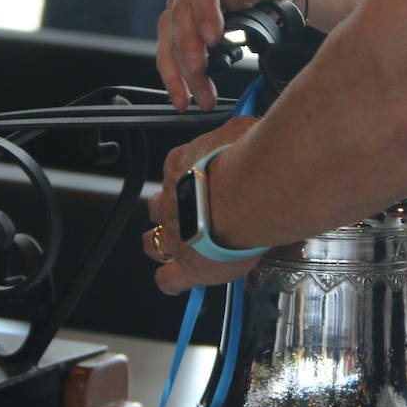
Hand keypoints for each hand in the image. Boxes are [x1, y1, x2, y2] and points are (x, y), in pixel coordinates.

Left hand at [142, 116, 262, 293]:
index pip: (177, 168)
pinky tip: (180, 281)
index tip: (203, 179)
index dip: (187, 177)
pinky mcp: (189, 265)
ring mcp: (177, 233)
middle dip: (170, 211)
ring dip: (163, 245)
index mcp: (185, 163)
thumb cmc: (253, 160)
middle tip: (191, 215)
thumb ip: (243, 134)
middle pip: (158, 206)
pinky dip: (173, 280)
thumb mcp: (246, 131)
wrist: (253, 193)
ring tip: (182, 248)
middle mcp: (175, 198)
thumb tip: (252, 126)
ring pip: (152, 242)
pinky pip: (169, 279)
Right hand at [157, 0, 293, 111]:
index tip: (213, 37)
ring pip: (170, 37)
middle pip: (181, 15)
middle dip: (188, 48)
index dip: (205, 11)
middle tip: (200, 73)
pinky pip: (168, 51)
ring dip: (179, 71)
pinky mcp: (177, 26)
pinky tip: (182, 96)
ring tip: (194, 98)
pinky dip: (173, 76)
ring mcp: (181, 5)